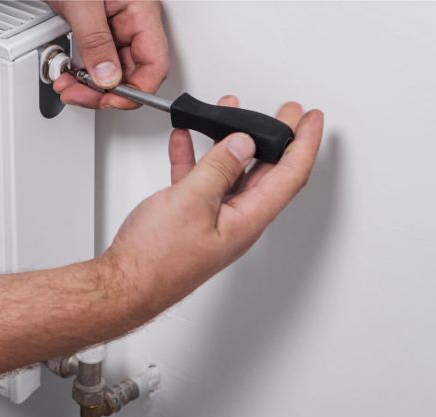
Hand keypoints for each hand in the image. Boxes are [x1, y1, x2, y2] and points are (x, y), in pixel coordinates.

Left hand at [48, 0, 168, 108]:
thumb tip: (108, 80)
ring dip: (90, 87)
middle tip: (78, 95)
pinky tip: (69, 75)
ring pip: (113, 71)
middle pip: (132, 73)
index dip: (135, 91)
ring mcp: (115, 25)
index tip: (109, 101)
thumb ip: (96, 42)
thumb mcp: (83, 4)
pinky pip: (97, 59)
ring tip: (68, 86)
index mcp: (141, 12)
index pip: (154, 65)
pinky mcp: (97, 27)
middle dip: (104, 92)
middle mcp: (133, 20)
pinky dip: (82, 73)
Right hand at [98, 98, 324, 313]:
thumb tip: (242, 143)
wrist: (124, 285)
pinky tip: (186, 141)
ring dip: (231, 143)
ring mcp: (213, 221)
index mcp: (248, 220)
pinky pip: (200, 182)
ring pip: (231, 173)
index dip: (304, 142)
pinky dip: (196, 158)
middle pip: (266, 172)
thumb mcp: (191, 202)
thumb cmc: (156, 260)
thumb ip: (219, 168)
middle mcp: (236, 221)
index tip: (311, 118)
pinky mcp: (189, 221)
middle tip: (286, 112)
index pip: (290, 175)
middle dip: (276, 137)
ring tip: (232, 114)